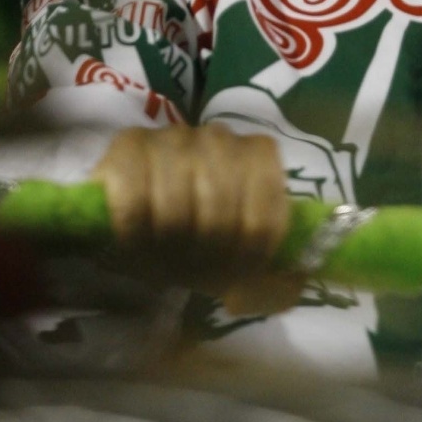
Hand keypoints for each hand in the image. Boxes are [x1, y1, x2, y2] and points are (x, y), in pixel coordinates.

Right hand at [90, 122, 302, 314]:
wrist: (145, 231)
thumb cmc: (201, 245)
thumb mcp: (241, 266)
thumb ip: (277, 281)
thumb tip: (292, 284)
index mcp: (258, 156)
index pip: (266, 215)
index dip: (249, 256)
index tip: (234, 275)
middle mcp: (218, 137)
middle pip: (221, 208)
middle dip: (205, 252)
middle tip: (193, 268)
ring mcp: (172, 136)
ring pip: (176, 204)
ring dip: (168, 245)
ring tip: (164, 256)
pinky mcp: (128, 145)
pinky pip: (134, 199)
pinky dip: (135, 233)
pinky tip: (135, 241)